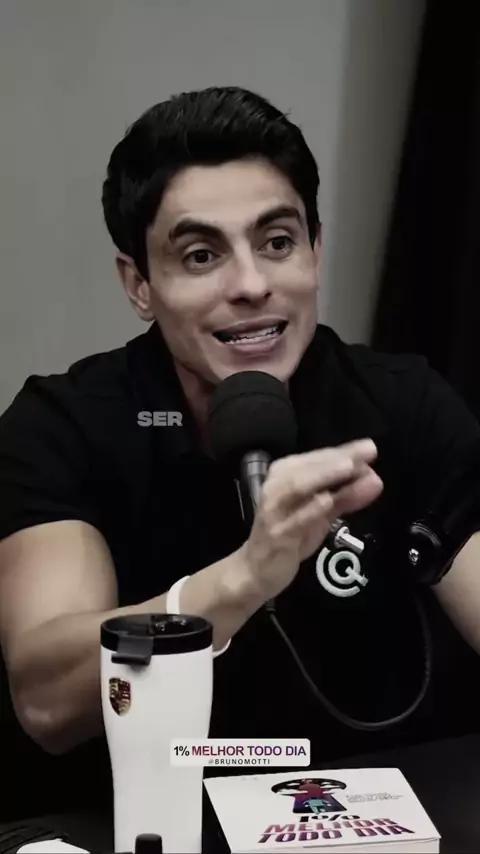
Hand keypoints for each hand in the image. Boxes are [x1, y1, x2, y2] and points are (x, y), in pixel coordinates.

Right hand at [239, 439, 382, 600]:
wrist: (257, 569)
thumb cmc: (290, 534)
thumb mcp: (321, 513)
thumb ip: (346, 496)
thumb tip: (375, 478)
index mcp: (285, 474)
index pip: (317, 458)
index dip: (344, 450)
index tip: (369, 446)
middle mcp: (276, 486)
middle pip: (308, 467)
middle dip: (337, 458)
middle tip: (367, 451)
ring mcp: (274, 510)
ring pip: (297, 487)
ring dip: (324, 475)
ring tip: (349, 466)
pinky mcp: (277, 534)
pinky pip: (294, 519)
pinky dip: (311, 509)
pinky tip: (327, 501)